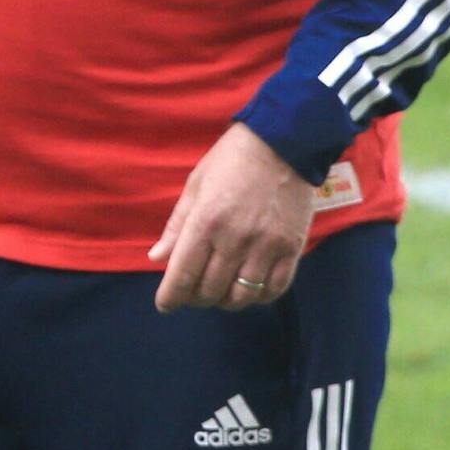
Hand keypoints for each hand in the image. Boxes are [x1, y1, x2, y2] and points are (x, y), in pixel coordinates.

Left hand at [148, 122, 313, 312]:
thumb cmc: (229, 162)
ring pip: (242, 296)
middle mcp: (236, 239)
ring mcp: (267, 247)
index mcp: (206, 221)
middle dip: (195, 298)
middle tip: (190, 294)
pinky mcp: (293, 249)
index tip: (164, 305)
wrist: (283, 145)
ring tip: (217, 293)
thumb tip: (157, 258)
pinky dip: (258, 297)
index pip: (183, 273)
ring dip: (225, 301)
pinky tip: (248, 289)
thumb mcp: (194, 186)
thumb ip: (176, 226)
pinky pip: (275, 289)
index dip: (171, 296)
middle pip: (211, 290)